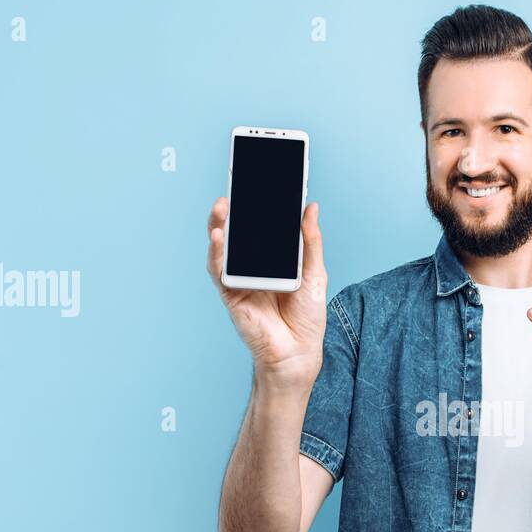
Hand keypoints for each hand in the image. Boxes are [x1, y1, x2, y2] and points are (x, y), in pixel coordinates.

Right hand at [206, 197, 327, 387]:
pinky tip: (219, 235)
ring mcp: (240, 278)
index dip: (260, 204)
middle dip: (237, 208)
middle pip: (240, 231)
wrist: (298, 353)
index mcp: (275, 259)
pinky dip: (217, 251)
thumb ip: (310, 240)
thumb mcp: (315, 273)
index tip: (261, 178)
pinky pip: (218, 269)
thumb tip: (311, 207)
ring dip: (220, 224)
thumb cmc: (307, 317)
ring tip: (223, 204)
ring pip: (224, 246)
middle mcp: (255, 265)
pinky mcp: (231, 293)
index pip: (263, 226)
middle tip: (238, 185)